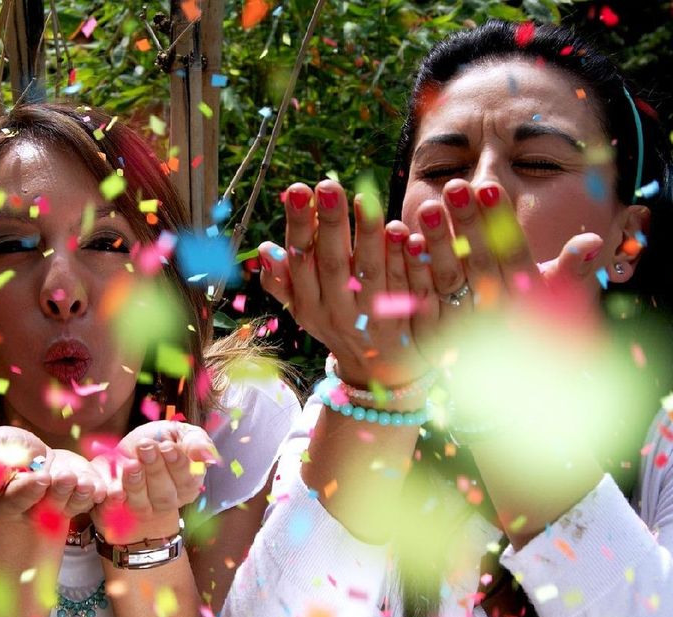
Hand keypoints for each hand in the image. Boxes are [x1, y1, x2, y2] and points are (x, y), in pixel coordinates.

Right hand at [0, 427, 105, 526]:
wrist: (31, 456)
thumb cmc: (6, 451)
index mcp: (5, 500)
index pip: (16, 500)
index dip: (28, 491)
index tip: (41, 477)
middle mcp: (34, 508)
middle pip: (46, 506)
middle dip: (58, 492)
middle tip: (66, 477)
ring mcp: (61, 503)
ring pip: (72, 504)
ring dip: (80, 494)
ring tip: (84, 482)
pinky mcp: (81, 495)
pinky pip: (92, 498)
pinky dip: (99, 492)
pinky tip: (103, 488)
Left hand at [89, 421, 214, 543]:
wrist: (126, 450)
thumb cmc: (158, 440)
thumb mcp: (179, 433)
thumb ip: (196, 441)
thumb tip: (207, 457)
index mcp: (188, 482)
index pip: (188, 480)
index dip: (178, 464)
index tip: (167, 447)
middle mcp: (169, 500)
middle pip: (165, 493)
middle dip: (155, 469)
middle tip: (145, 446)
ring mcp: (145, 508)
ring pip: (143, 504)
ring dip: (137, 483)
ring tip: (131, 464)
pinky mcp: (119, 508)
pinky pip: (118, 510)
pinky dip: (116, 501)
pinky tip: (115, 491)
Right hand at [258, 180, 429, 388]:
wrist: (380, 374)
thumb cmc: (338, 325)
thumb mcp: (305, 309)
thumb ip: (283, 281)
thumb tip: (265, 249)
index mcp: (310, 305)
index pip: (301, 262)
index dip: (299, 227)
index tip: (298, 189)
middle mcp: (338, 313)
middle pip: (332, 265)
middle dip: (328, 224)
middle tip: (328, 184)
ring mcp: (373, 318)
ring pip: (370, 275)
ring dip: (367, 236)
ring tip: (365, 198)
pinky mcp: (407, 320)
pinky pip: (406, 287)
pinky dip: (405, 259)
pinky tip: (405, 231)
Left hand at [403, 179, 605, 365]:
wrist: (512, 394)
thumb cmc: (539, 332)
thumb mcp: (558, 303)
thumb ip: (570, 272)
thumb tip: (592, 241)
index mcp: (526, 302)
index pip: (513, 256)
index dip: (500, 223)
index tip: (489, 187)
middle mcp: (496, 315)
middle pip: (479, 263)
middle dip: (466, 224)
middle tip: (454, 185)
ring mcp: (465, 327)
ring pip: (448, 281)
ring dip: (436, 243)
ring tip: (425, 205)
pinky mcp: (435, 337)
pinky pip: (421, 302)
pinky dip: (411, 272)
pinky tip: (402, 240)